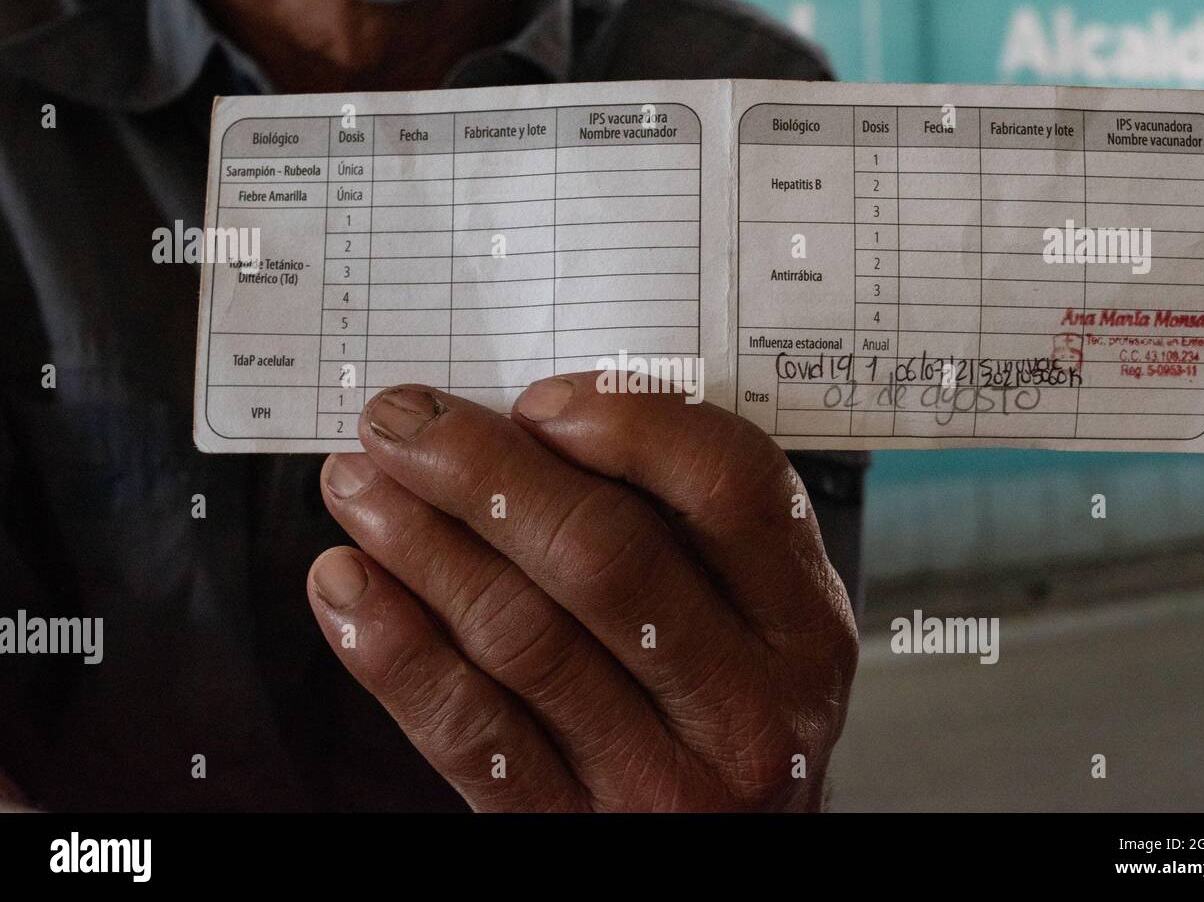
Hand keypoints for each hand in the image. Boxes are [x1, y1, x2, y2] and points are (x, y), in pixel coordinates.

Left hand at [306, 374, 857, 810]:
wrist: (725, 853)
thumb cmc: (723, 706)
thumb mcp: (751, 619)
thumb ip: (681, 531)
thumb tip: (528, 425)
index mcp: (805, 624)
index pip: (731, 487)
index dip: (628, 424)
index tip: (536, 400)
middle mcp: (749, 706)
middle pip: (606, 555)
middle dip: (485, 473)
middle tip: (404, 423)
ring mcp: (662, 782)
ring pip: (521, 633)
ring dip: (421, 543)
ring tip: (360, 486)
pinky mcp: (575, 832)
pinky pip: (469, 730)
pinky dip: (394, 647)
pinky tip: (348, 585)